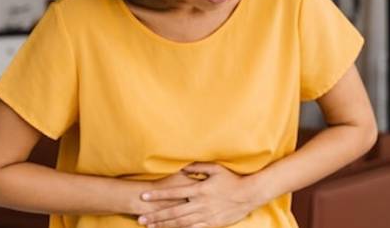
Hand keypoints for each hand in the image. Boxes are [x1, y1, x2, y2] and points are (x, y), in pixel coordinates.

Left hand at [136, 162, 258, 227]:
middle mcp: (200, 204)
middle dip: (156, 216)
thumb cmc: (232, 179)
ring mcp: (205, 216)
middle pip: (173, 212)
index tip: (144, 197)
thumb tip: (182, 167)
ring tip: (151, 227)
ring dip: (164, 225)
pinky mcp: (212, 224)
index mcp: (199, 190)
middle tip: (140, 219)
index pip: (173, 193)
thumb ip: (197, 167)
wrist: (249, 194)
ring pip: (180, 223)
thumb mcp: (215, 168)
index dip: (157, 196)